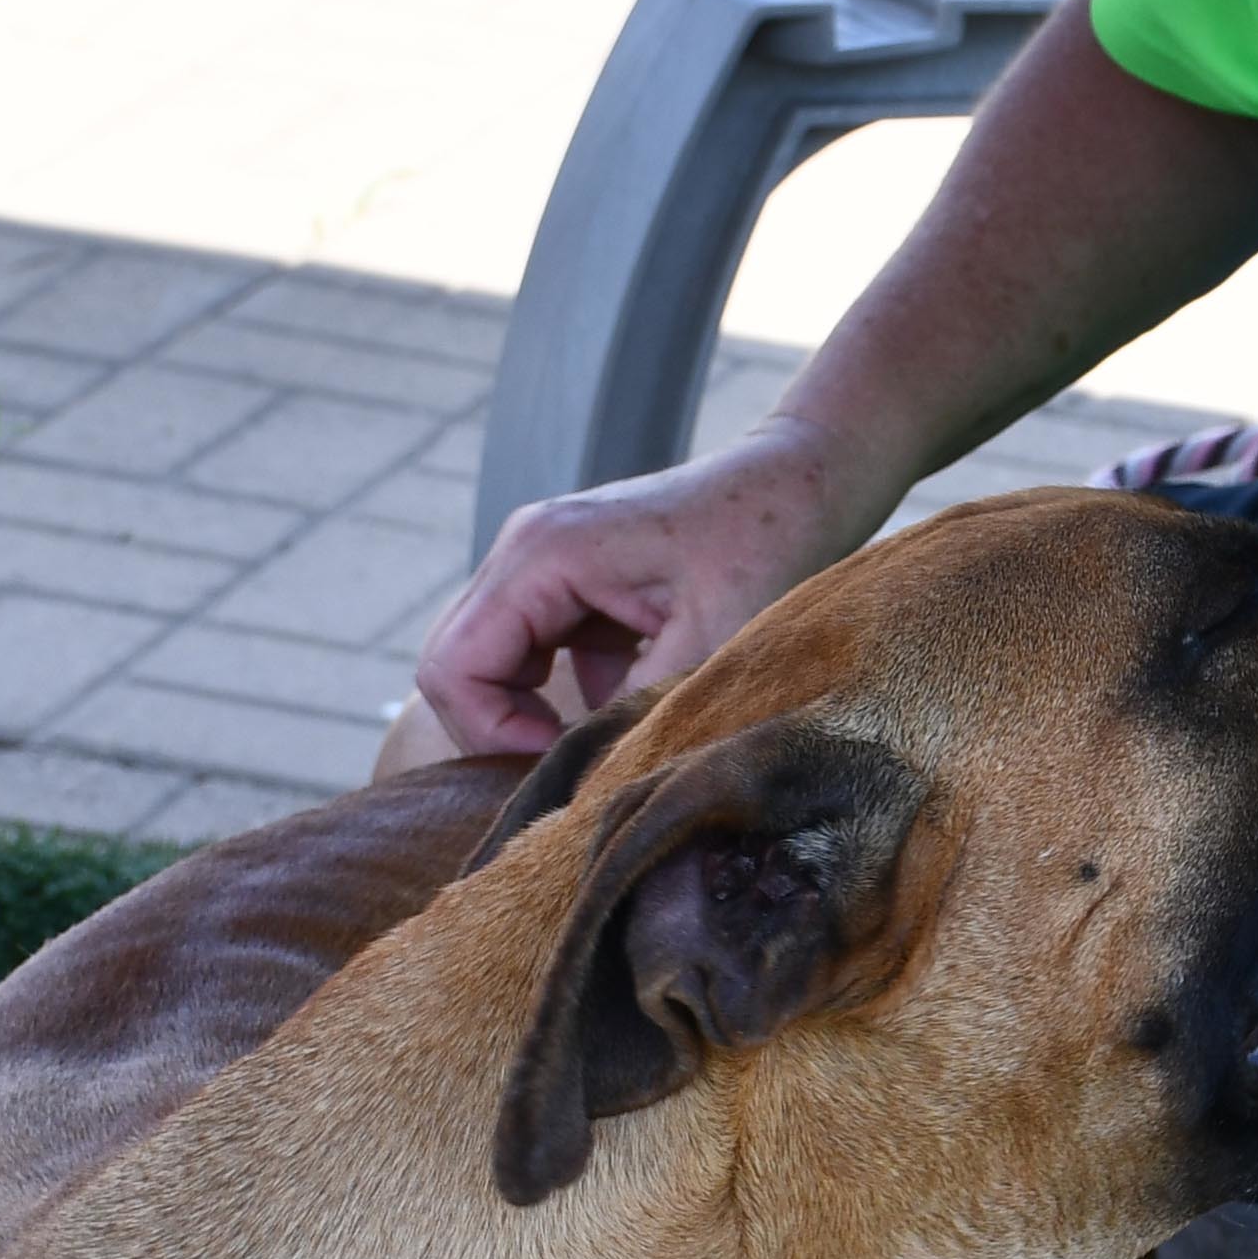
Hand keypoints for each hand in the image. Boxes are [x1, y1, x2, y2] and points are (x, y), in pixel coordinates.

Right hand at [413, 418, 857, 756]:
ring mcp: (547, 564)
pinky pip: (538, 655)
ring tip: (604, 741)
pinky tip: (633, 701)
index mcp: (543, 555)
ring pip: (493, 664)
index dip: (491, 735)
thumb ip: (633, 708)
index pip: (452, 668)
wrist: (804, 483)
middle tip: (576, 764)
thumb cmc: (766, 544)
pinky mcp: (577, 582)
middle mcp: (527, 551)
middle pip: (457, 667)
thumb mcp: (708, 640)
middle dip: (502, 731)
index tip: (562, 762)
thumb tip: (584, 775)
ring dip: (533, 714)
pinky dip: (569, 694)